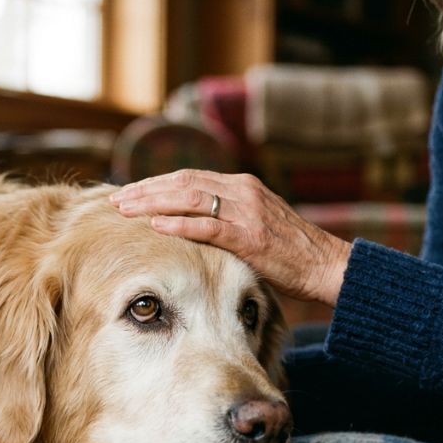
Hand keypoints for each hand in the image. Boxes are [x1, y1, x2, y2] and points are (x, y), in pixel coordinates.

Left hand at [110, 170, 351, 305]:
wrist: (327, 265)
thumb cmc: (291, 253)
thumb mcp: (257, 225)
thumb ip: (228, 219)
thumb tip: (193, 226)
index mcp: (242, 186)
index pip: (189, 177)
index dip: (156, 183)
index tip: (130, 191)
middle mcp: (242, 191)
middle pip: (182, 182)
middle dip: (145, 189)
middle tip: (115, 198)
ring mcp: (246, 211)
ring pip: (189, 198)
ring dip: (152, 203)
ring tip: (125, 209)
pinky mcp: (250, 236)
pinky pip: (207, 226)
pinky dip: (179, 224)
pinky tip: (155, 226)